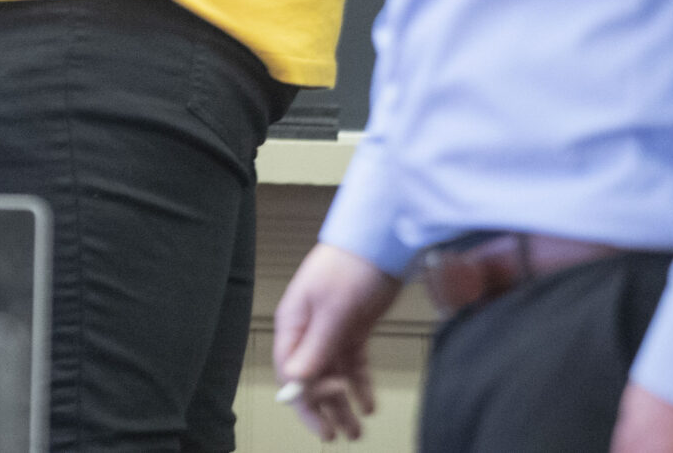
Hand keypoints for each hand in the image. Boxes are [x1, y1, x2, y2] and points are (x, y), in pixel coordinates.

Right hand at [272, 244, 401, 441]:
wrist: (382, 239)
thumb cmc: (351, 264)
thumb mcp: (333, 308)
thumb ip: (317, 346)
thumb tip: (297, 381)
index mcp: (294, 321)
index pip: (290, 371)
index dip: (304, 400)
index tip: (323, 421)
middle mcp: (309, 329)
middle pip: (310, 378)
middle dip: (323, 408)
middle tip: (338, 435)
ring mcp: (332, 329)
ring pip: (333, 375)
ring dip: (343, 403)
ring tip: (357, 429)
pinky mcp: (354, 327)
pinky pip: (353, 364)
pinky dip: (360, 385)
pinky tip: (368, 403)